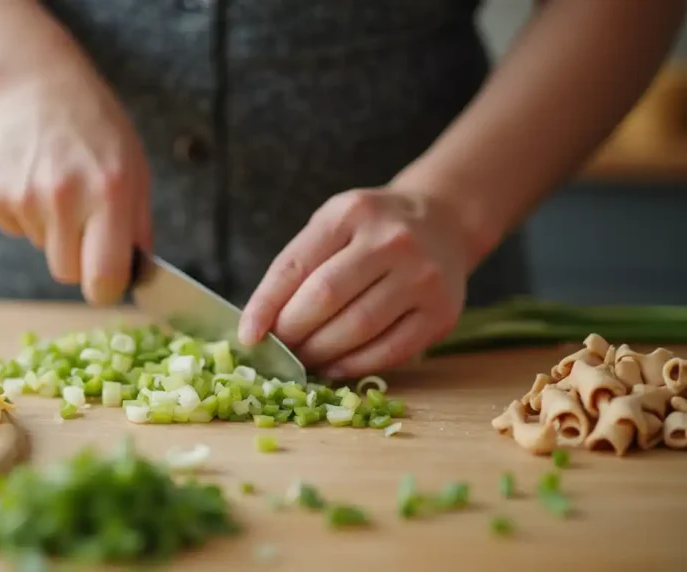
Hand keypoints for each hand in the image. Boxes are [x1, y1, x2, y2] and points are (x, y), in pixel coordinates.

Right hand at [0, 66, 151, 305]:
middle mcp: (65, 197)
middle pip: (68, 274)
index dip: (107, 288)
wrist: (37, 87)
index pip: (104, 278)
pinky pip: (17, 231)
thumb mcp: (135, 170)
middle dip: (80, 259)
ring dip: (54, 231)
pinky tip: (33, 179)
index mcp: (110, 192)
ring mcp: (23, 197)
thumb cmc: (96, 131)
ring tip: (58, 186)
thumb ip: (138, 228)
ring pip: (44, 251)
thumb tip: (136, 278)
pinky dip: (27, 216)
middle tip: (85, 221)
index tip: (108, 282)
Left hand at [238, 188, 469, 378]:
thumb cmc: (372, 231)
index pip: (295, 266)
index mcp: (350, 213)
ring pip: (357, 328)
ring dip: (320, 353)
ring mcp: (422, 277)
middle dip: (292, 333)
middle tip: (278, 351)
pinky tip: (334, 367)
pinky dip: (354, 365)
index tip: (248, 335)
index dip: (265, 306)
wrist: (444, 223)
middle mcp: (391, 241)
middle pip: (325, 298)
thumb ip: (299, 266)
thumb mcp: (333, 226)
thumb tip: (259, 325)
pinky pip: (389, 350)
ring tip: (302, 360)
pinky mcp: (441, 313)